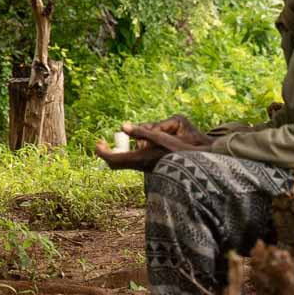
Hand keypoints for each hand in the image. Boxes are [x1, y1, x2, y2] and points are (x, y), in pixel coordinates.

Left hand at [92, 115, 211, 171]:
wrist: (195, 168)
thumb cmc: (180, 151)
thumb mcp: (161, 137)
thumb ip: (141, 132)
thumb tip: (122, 126)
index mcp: (139, 159)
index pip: (112, 159)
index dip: (102, 151)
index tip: (98, 142)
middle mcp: (140, 166)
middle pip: (115, 163)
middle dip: (109, 152)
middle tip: (105, 142)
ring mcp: (145, 168)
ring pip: (125, 161)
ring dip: (122, 151)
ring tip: (125, 139)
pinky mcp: (150, 167)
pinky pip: (133, 161)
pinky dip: (130, 153)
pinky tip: (139, 144)